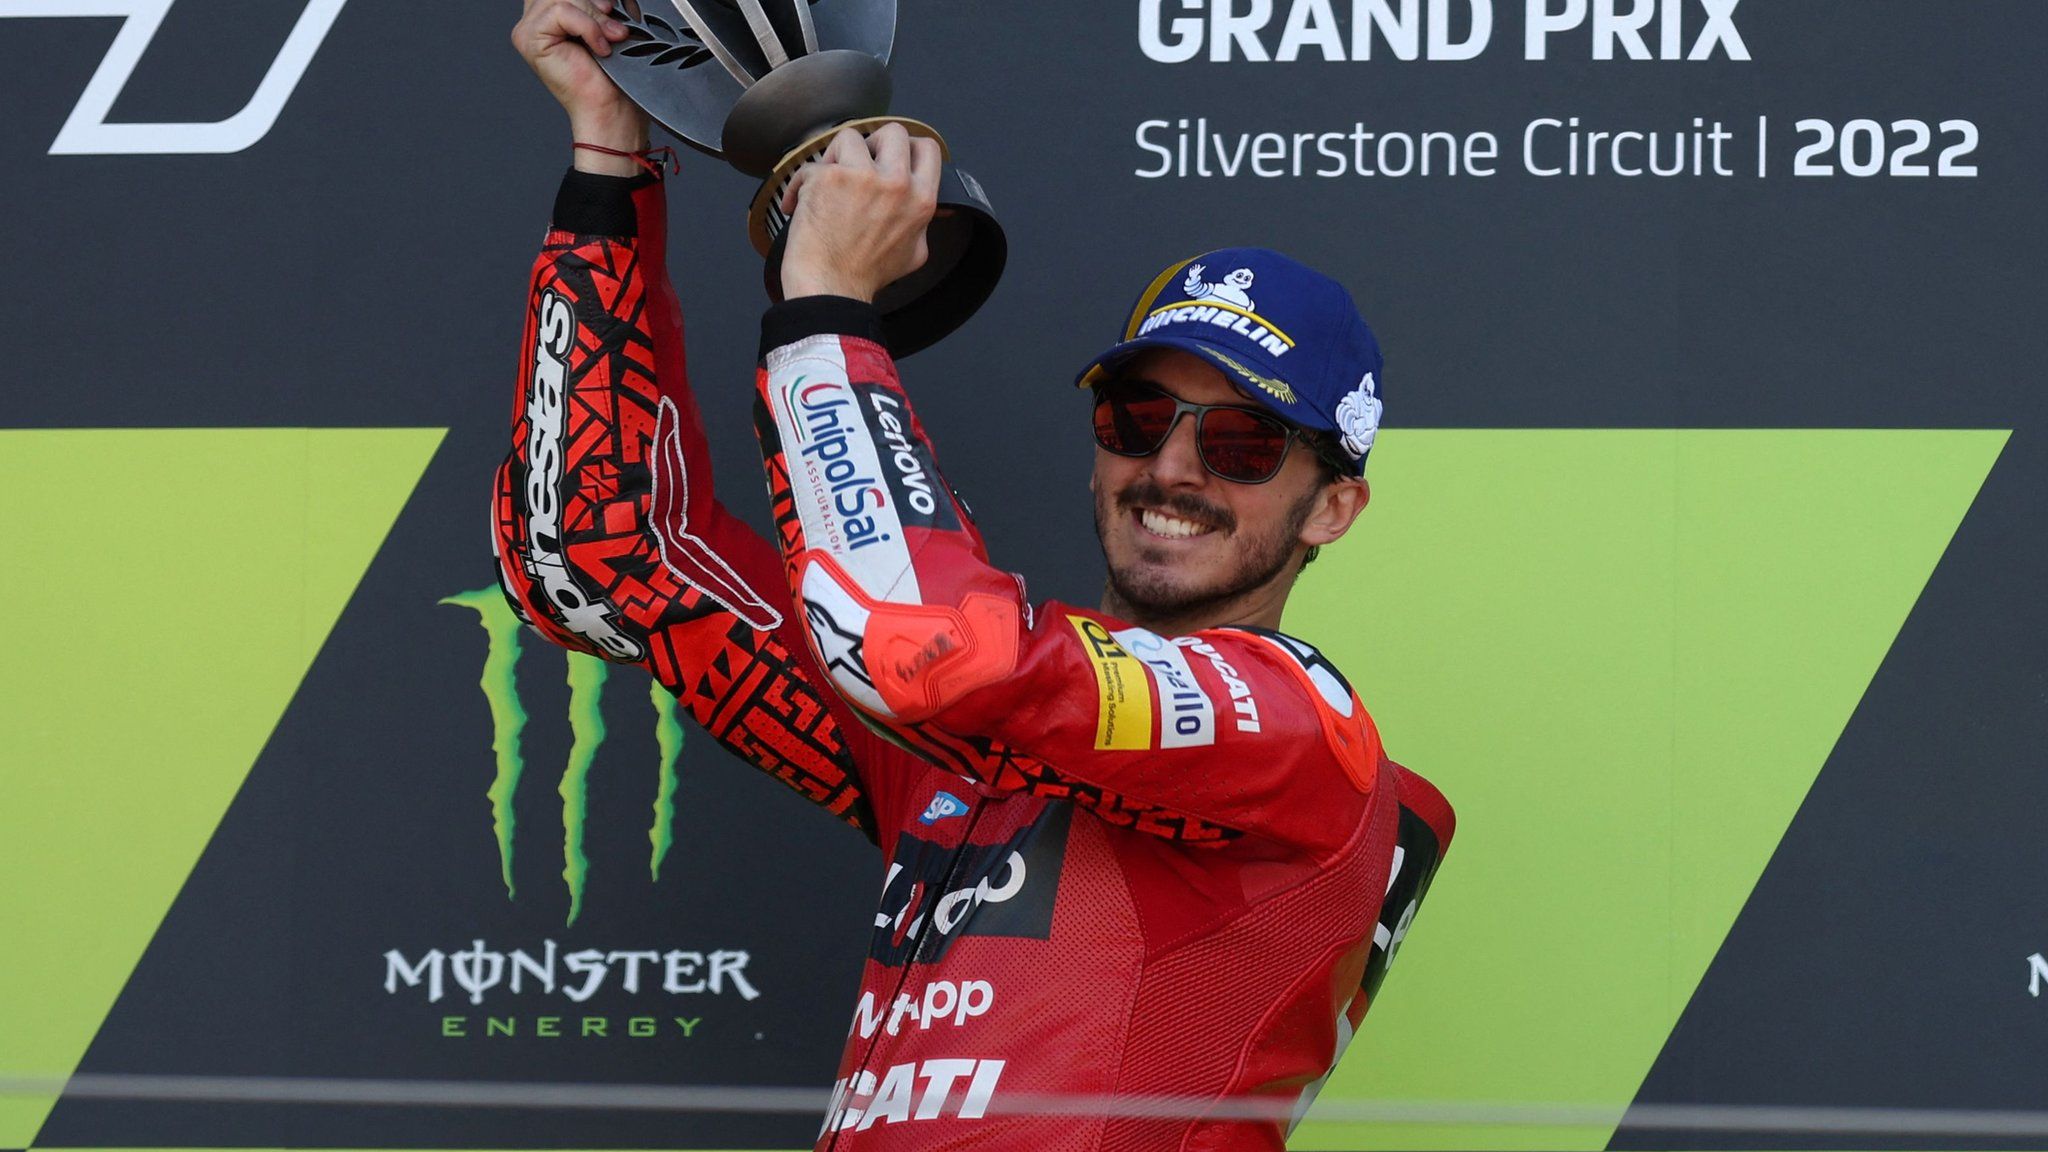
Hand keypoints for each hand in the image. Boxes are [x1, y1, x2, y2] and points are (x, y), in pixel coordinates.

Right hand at [511, 0, 648, 171]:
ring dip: (595, 17)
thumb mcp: (603, 27)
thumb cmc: (612, 78)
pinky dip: (588, 27)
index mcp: (549, 15)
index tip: (608, 10)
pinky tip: (600, 48)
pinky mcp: (530, 38)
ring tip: (610, 40)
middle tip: (615, 30)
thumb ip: (592, 7)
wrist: (611, 109)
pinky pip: (562, 11)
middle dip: (594, 5)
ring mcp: (527, 28)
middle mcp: (533, 19)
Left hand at [777, 124, 942, 302]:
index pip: (928, 148)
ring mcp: (862, 177)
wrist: (832, 289)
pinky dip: (800, 184)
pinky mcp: (828, 177)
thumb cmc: (867, 276)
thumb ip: (924, 224)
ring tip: (827, 179)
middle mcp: (896, 183)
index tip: (891, 155)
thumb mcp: (914, 252)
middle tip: (858, 164)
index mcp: (921, 199)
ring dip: (835, 156)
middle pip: (893, 131)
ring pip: (849, 137)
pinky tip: (798, 204)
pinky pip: (812, 164)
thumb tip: (938, 211)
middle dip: (873, 143)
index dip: (908, 146)